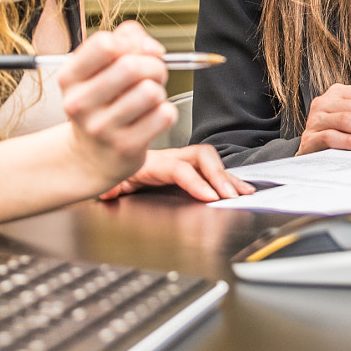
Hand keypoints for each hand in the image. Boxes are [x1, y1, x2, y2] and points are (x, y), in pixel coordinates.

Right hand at [57, 21, 179, 188]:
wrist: (91, 157)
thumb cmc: (103, 103)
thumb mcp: (101, 68)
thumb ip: (126, 39)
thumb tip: (151, 47)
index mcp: (70, 77)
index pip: (105, 44)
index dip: (132, 44)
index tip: (137, 54)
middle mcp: (80, 103)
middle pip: (131, 67)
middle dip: (154, 66)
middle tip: (153, 76)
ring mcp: (101, 128)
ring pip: (150, 92)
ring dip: (159, 91)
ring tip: (149, 100)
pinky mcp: (125, 147)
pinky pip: (163, 116)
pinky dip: (166, 113)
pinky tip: (152, 118)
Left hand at [102, 145, 255, 202]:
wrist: (113, 154)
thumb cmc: (115, 168)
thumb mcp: (108, 179)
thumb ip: (109, 187)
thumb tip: (106, 192)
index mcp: (152, 163)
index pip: (179, 169)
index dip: (195, 182)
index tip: (210, 196)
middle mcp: (170, 158)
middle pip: (201, 158)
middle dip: (219, 176)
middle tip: (231, 196)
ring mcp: (181, 160)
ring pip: (210, 161)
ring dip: (228, 177)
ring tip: (244, 192)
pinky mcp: (189, 167)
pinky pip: (212, 169)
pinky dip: (228, 178)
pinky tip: (241, 188)